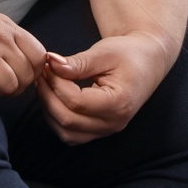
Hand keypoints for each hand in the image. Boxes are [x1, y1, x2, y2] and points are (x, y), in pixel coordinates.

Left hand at [36, 31, 172, 144]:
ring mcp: (106, 130)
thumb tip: (52, 64)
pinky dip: (56, 119)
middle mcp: (113, 122)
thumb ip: (78, 62)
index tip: (48, 63)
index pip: (76, 101)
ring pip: (66, 133)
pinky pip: (70, 134)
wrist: (146, 61)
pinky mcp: (98, 130)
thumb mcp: (105, 52)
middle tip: (41, 72)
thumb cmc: (129, 54)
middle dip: (47, 95)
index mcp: (119, 103)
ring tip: (45, 83)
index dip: (56, 83)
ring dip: (49, 109)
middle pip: (67, 120)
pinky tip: (53, 97)